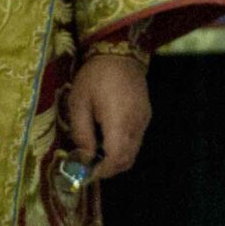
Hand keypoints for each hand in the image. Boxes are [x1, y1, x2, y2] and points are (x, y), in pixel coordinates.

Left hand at [64, 53, 151, 181]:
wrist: (120, 53)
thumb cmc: (95, 76)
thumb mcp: (79, 103)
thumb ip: (82, 133)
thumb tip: (84, 157)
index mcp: (118, 122)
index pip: (117, 159)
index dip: (103, 171)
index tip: (87, 172)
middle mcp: (136, 125)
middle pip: (127, 160)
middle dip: (109, 168)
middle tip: (90, 166)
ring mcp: (144, 120)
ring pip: (133, 151)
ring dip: (116, 158)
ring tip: (96, 152)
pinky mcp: (146, 115)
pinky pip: (136, 139)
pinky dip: (122, 146)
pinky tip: (108, 136)